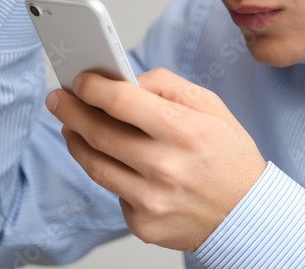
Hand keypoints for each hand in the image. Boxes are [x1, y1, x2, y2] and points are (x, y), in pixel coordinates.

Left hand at [44, 68, 267, 250]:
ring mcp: (152, 199)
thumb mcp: (212, 107)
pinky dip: (111, 172)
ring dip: (76, 140)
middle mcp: (166, 167)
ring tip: (70, 126)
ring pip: (95, 164)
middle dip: (71, 110)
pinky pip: (113, 191)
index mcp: (186, 131)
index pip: (123, 102)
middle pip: (99, 132)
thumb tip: (125, 80)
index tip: (79, 80)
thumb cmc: (229, 156)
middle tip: (58, 98)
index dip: (93, 87)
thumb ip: (168, 85)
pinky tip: (115, 161)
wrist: (246, 215)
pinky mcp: (143, 224)